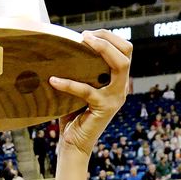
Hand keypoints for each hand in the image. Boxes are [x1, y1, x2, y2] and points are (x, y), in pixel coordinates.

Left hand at [51, 30, 132, 156]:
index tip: (86, 34)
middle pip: (127, 51)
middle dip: (106, 38)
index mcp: (117, 80)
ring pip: (120, 64)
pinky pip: (86, 90)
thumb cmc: (72, 115)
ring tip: (80, 42)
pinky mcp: (104, 107)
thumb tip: (60, 47)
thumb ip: (78, 71)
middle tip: (84, 35)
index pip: (124, 49)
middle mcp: (121, 87)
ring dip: (101, 49)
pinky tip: (53, 80)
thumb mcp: (77, 88)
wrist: (74, 144)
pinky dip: (68, 83)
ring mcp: (116, 97)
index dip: (108, 37)